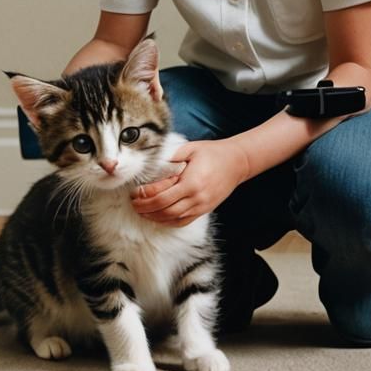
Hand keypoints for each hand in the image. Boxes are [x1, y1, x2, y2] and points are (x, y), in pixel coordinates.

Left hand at [130, 139, 250, 226]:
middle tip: (133, 204)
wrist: (237, 162)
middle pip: (164, 210)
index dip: (145, 196)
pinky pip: (183, 221)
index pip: (162, 195)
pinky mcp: (204, 210)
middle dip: (145, 208)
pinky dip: (168, 222)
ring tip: (142, 211)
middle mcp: (196, 197)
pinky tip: (158, 217)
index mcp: (191, 181)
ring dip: (154, 217)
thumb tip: (150, 163)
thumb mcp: (190, 148)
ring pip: (172, 218)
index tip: (135, 192)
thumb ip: (171, 156)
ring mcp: (201, 206)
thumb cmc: (212, 152)